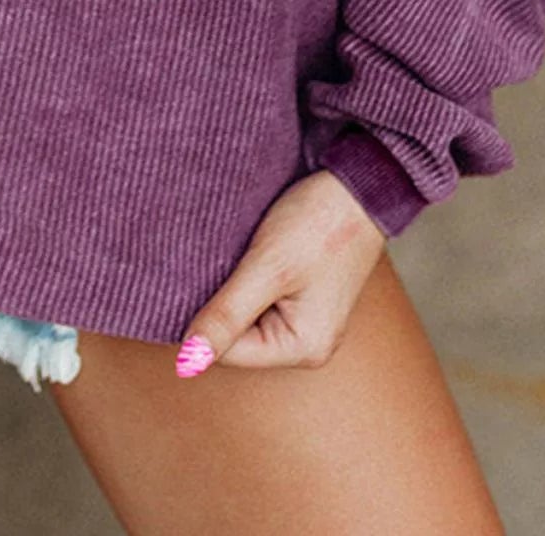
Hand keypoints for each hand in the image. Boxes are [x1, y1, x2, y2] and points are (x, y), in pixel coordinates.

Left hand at [175, 169, 385, 374]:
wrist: (356, 185)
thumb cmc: (319, 224)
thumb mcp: (268, 267)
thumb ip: (228, 314)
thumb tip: (188, 359)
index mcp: (303, 348)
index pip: (227, 353)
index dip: (202, 320)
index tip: (192, 280)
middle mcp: (306, 343)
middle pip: (236, 339)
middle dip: (218, 306)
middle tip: (212, 265)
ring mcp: (304, 320)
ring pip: (244, 318)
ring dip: (230, 290)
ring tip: (230, 257)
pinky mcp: (299, 296)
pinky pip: (257, 300)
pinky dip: (244, 280)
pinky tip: (242, 256)